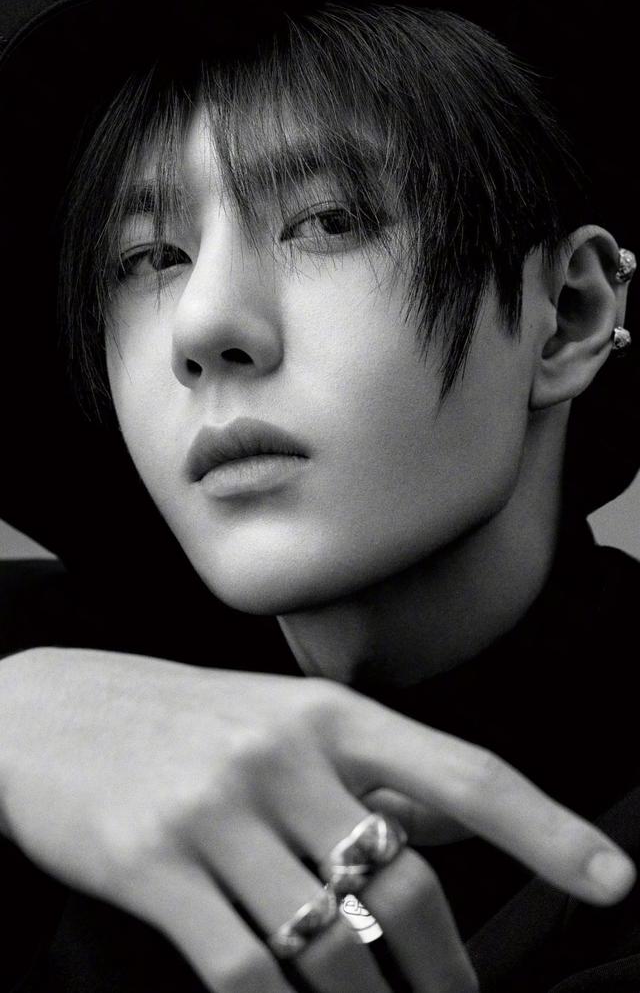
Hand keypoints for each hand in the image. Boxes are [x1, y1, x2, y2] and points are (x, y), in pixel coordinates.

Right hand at [0, 647, 633, 992]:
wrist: (40, 711)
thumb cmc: (170, 716)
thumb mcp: (270, 717)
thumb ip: (360, 766)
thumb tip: (446, 814)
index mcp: (322, 714)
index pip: (458, 771)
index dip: (543, 826)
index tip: (611, 877)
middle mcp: (277, 755)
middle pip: (400, 883)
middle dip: (447, 967)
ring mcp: (214, 812)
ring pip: (329, 946)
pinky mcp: (155, 868)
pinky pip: (245, 972)